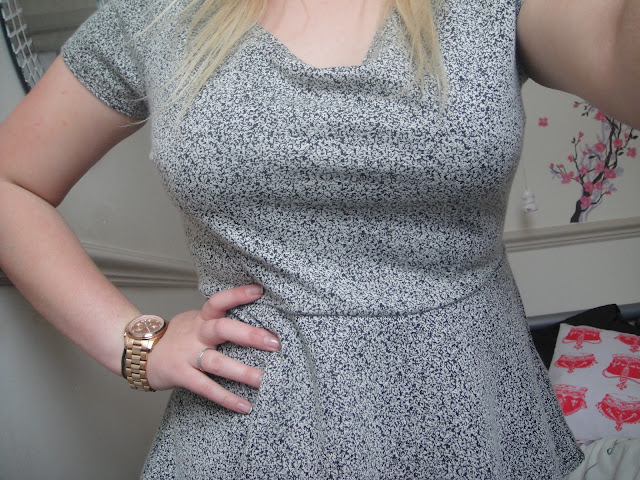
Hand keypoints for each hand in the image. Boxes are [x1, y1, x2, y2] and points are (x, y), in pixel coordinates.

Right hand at [145, 285, 279, 413]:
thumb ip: (219, 321)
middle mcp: (196, 334)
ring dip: (242, 372)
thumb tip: (257, 322)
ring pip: (217, 362)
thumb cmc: (177, 337)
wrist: (138, 353)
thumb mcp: (195, 322)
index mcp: (201, 318)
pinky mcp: (181, 376)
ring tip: (264, 379)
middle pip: (222, 329)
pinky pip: (206, 387)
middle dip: (249, 335)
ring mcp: (187, 355)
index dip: (237, 295)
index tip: (259, 291)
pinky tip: (245, 405)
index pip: (218, 301)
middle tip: (274, 342)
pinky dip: (226, 398)